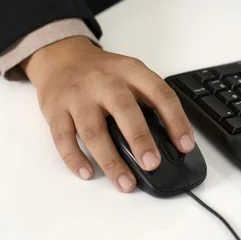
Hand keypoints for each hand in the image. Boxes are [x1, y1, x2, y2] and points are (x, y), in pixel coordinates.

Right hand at [21, 37, 194, 191]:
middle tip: (152, 164)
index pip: (160, 93)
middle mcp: (105, 81)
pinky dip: (76, 159)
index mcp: (130, 71)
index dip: (176, 120)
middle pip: (124, 110)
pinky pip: (64, 138)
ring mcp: (78, 95)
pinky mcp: (55, 109)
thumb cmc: (102, 72)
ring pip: (93, 131)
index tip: (185, 145)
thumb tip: (168, 140)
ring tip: (125, 182)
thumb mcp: (129, 73)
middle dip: (140, 139)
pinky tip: (88, 172)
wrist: (63, 57)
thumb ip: (146, 99)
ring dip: (110, 160)